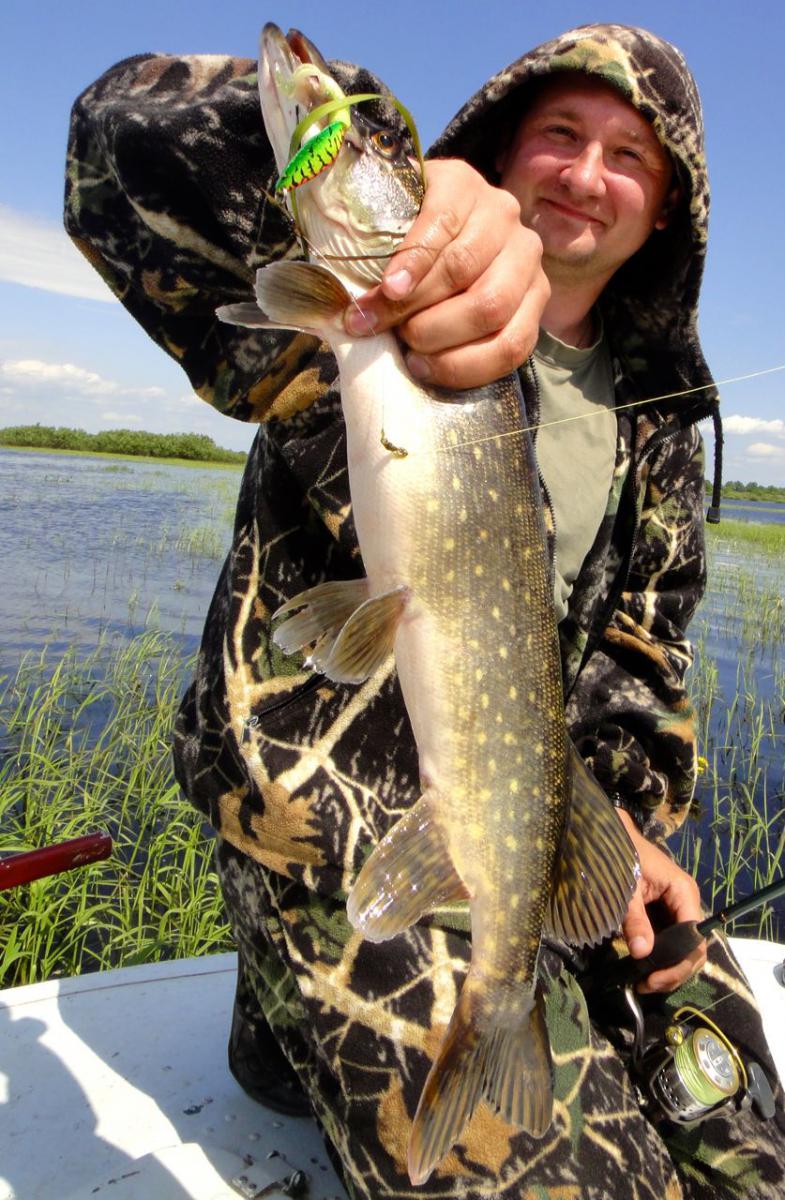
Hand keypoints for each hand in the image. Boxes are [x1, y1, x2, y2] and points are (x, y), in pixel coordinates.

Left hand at [344, 158, 549, 388]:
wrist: (447, 249)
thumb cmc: (401, 240)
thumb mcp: (384, 224)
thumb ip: (363, 242)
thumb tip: (329, 298)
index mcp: (461, 184)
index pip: (442, 219)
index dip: (414, 260)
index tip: (386, 290)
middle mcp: (503, 214)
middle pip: (465, 269)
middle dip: (416, 309)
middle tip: (383, 328)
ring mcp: (527, 260)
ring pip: (491, 309)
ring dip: (440, 339)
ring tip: (408, 349)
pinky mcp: (537, 304)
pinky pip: (511, 346)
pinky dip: (466, 366)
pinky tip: (429, 367)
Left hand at [616, 809, 706, 993]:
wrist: (612, 837)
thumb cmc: (620, 856)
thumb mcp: (625, 890)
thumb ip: (634, 919)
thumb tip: (640, 952)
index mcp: (684, 892)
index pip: (695, 938)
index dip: (678, 963)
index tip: (654, 978)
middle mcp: (687, 904)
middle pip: (694, 949)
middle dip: (674, 972)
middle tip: (646, 986)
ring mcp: (677, 911)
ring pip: (683, 950)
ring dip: (667, 969)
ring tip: (643, 983)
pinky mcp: (665, 916)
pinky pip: (669, 942)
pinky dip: (659, 959)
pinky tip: (643, 971)